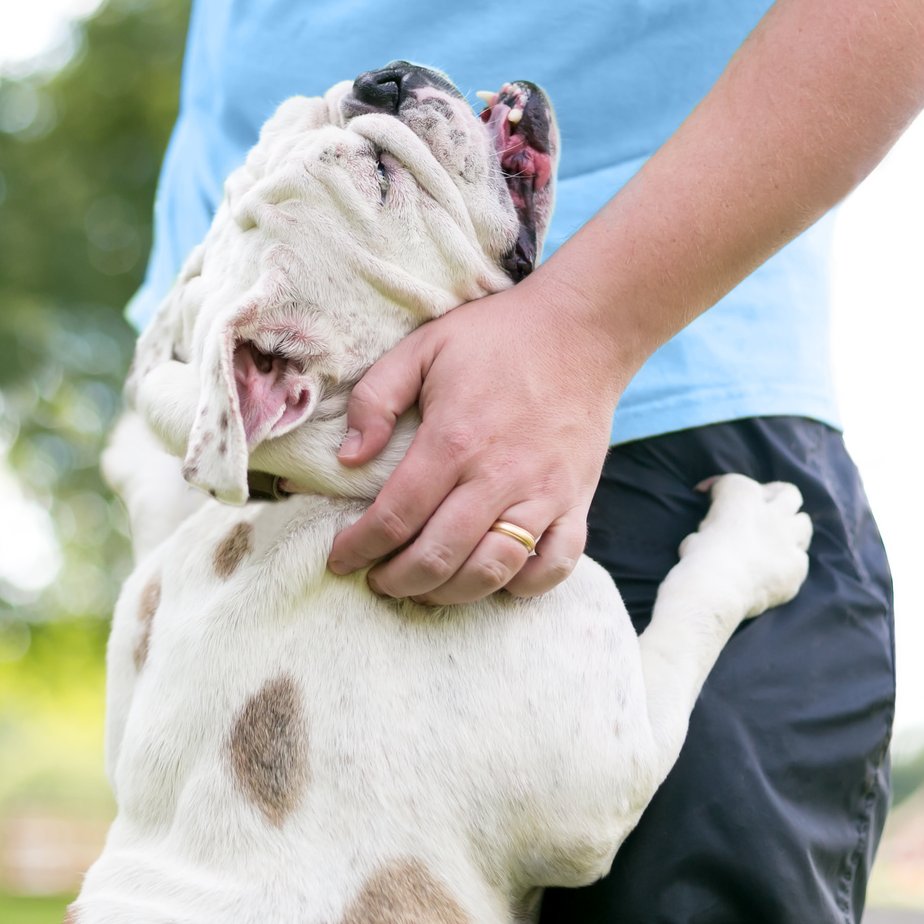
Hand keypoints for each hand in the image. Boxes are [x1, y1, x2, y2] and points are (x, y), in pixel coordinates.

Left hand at [327, 280, 628, 603]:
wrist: (582, 329)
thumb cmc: (497, 337)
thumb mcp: (422, 347)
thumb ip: (376, 399)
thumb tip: (348, 458)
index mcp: (453, 439)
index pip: (395, 516)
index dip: (360, 548)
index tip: (340, 559)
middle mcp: (499, 475)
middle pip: (438, 556)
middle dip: (397, 580)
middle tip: (377, 580)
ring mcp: (543, 493)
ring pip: (492, 571)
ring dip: (449, 594)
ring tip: (423, 589)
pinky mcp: (577, 500)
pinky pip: (554, 564)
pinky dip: (523, 586)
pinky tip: (493, 579)